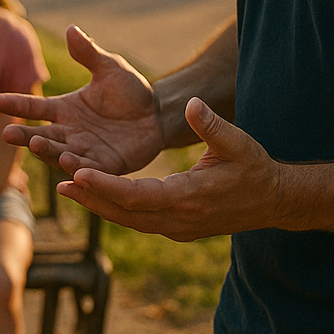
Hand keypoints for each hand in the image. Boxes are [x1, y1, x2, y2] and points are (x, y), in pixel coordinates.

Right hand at [0, 26, 163, 175]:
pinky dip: (78, 171)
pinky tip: (69, 168)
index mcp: (65, 109)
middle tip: (8, 134)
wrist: (158, 114)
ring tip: (38, 145)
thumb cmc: (130, 91)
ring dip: (48, 152)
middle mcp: (69, 132)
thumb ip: (89, 54)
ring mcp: (85, 151)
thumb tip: (72, 28)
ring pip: (60, 154)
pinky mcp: (105, 166)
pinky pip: (89, 170)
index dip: (17, 104)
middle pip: (42, 136)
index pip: (36, 108)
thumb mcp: (109, 68)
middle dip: (25, 136)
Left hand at [56, 98, 285, 241]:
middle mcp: (179, 219)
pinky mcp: (177, 228)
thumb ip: (212, 126)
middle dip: (92, 199)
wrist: (273, 201)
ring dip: (99, 205)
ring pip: (129, 220)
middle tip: (60, 183)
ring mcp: (178, 228)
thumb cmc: (256, 169)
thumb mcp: (239, 143)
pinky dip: (116, 208)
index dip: (106, 186)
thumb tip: (192, 105)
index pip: (137, 197)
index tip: (79, 174)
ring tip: (69, 188)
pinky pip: (139, 220)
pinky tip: (98, 194)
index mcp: (189, 198)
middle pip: (125, 213)